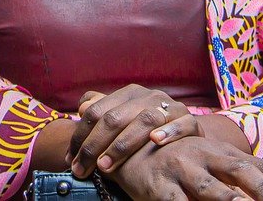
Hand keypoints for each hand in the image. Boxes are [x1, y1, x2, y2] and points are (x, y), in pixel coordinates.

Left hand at [69, 85, 200, 177]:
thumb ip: (102, 111)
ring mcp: (171, 107)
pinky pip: (183, 124)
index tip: (70, 160)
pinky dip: (170, 131)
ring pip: (145, 120)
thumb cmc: (147, 129)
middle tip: (82, 169)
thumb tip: (82, 107)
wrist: (185, 131)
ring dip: (123, 144)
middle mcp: (149, 96)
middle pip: (116, 117)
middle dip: (95, 146)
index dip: (80, 136)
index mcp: (129, 93)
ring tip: (106, 165)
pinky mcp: (192, 121)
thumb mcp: (124, 118)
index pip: (98, 111)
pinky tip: (155, 141)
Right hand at [110, 136, 262, 200]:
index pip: (257, 166)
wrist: (128, 146)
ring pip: (210, 189)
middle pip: (239, 170)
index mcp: (221, 151)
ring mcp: (182, 169)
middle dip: (261, 190)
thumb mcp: (209, 159)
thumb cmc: (178, 159)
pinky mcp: (159, 185)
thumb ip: (238, 171)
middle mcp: (204, 155)